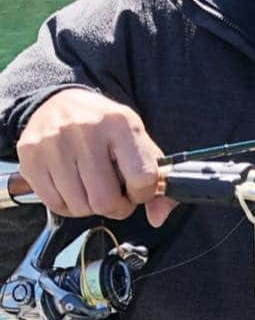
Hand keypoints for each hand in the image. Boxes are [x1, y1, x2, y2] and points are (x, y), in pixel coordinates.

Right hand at [17, 88, 175, 224]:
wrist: (60, 102)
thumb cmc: (106, 129)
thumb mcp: (138, 143)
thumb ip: (157, 179)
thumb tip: (159, 217)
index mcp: (120, 123)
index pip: (142, 178)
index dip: (144, 194)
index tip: (138, 189)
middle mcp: (85, 130)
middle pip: (105, 200)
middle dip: (117, 207)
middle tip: (116, 196)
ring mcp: (54, 143)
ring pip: (80, 206)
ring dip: (92, 207)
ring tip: (94, 189)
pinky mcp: (30, 156)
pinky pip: (55, 204)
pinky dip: (69, 205)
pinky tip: (75, 189)